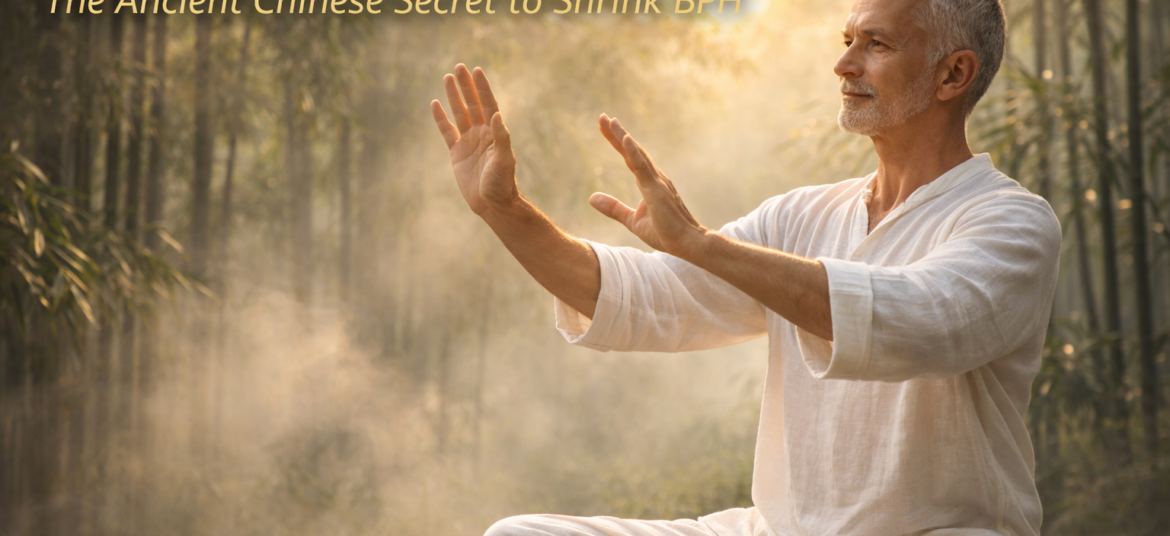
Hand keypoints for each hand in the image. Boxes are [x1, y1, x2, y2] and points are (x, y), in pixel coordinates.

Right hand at [431, 64, 517, 214]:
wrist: (492, 204)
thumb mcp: (504, 161)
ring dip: (454, 96)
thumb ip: (501, 138)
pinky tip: (435, 103)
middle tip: (459, 67)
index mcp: (494, 133)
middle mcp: (482, 134)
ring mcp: (468, 142)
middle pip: (473, 104)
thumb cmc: (503, 184)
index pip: (488, 104)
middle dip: (466, 86)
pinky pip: (447, 132)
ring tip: (447, 77)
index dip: (482, 88)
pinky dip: (441, 118)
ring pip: (459, 114)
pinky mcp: (457, 154)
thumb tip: (497, 114)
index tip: (476, 70)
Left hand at [590, 114, 708, 257]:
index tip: (605, 126)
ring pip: (637, 154)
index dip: (617, 142)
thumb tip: (591, 198)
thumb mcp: (632, 220)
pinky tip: (624, 139)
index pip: (629, 158)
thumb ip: (613, 208)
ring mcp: (657, 181)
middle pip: (632, 150)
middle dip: (617, 133)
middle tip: (603, 117)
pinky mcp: (657, 190)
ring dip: (622, 137)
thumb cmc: (665, 233)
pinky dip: (632, 152)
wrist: (687, 244)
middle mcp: (654, 177)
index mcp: (648, 182)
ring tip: (610, 121)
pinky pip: (642, 167)